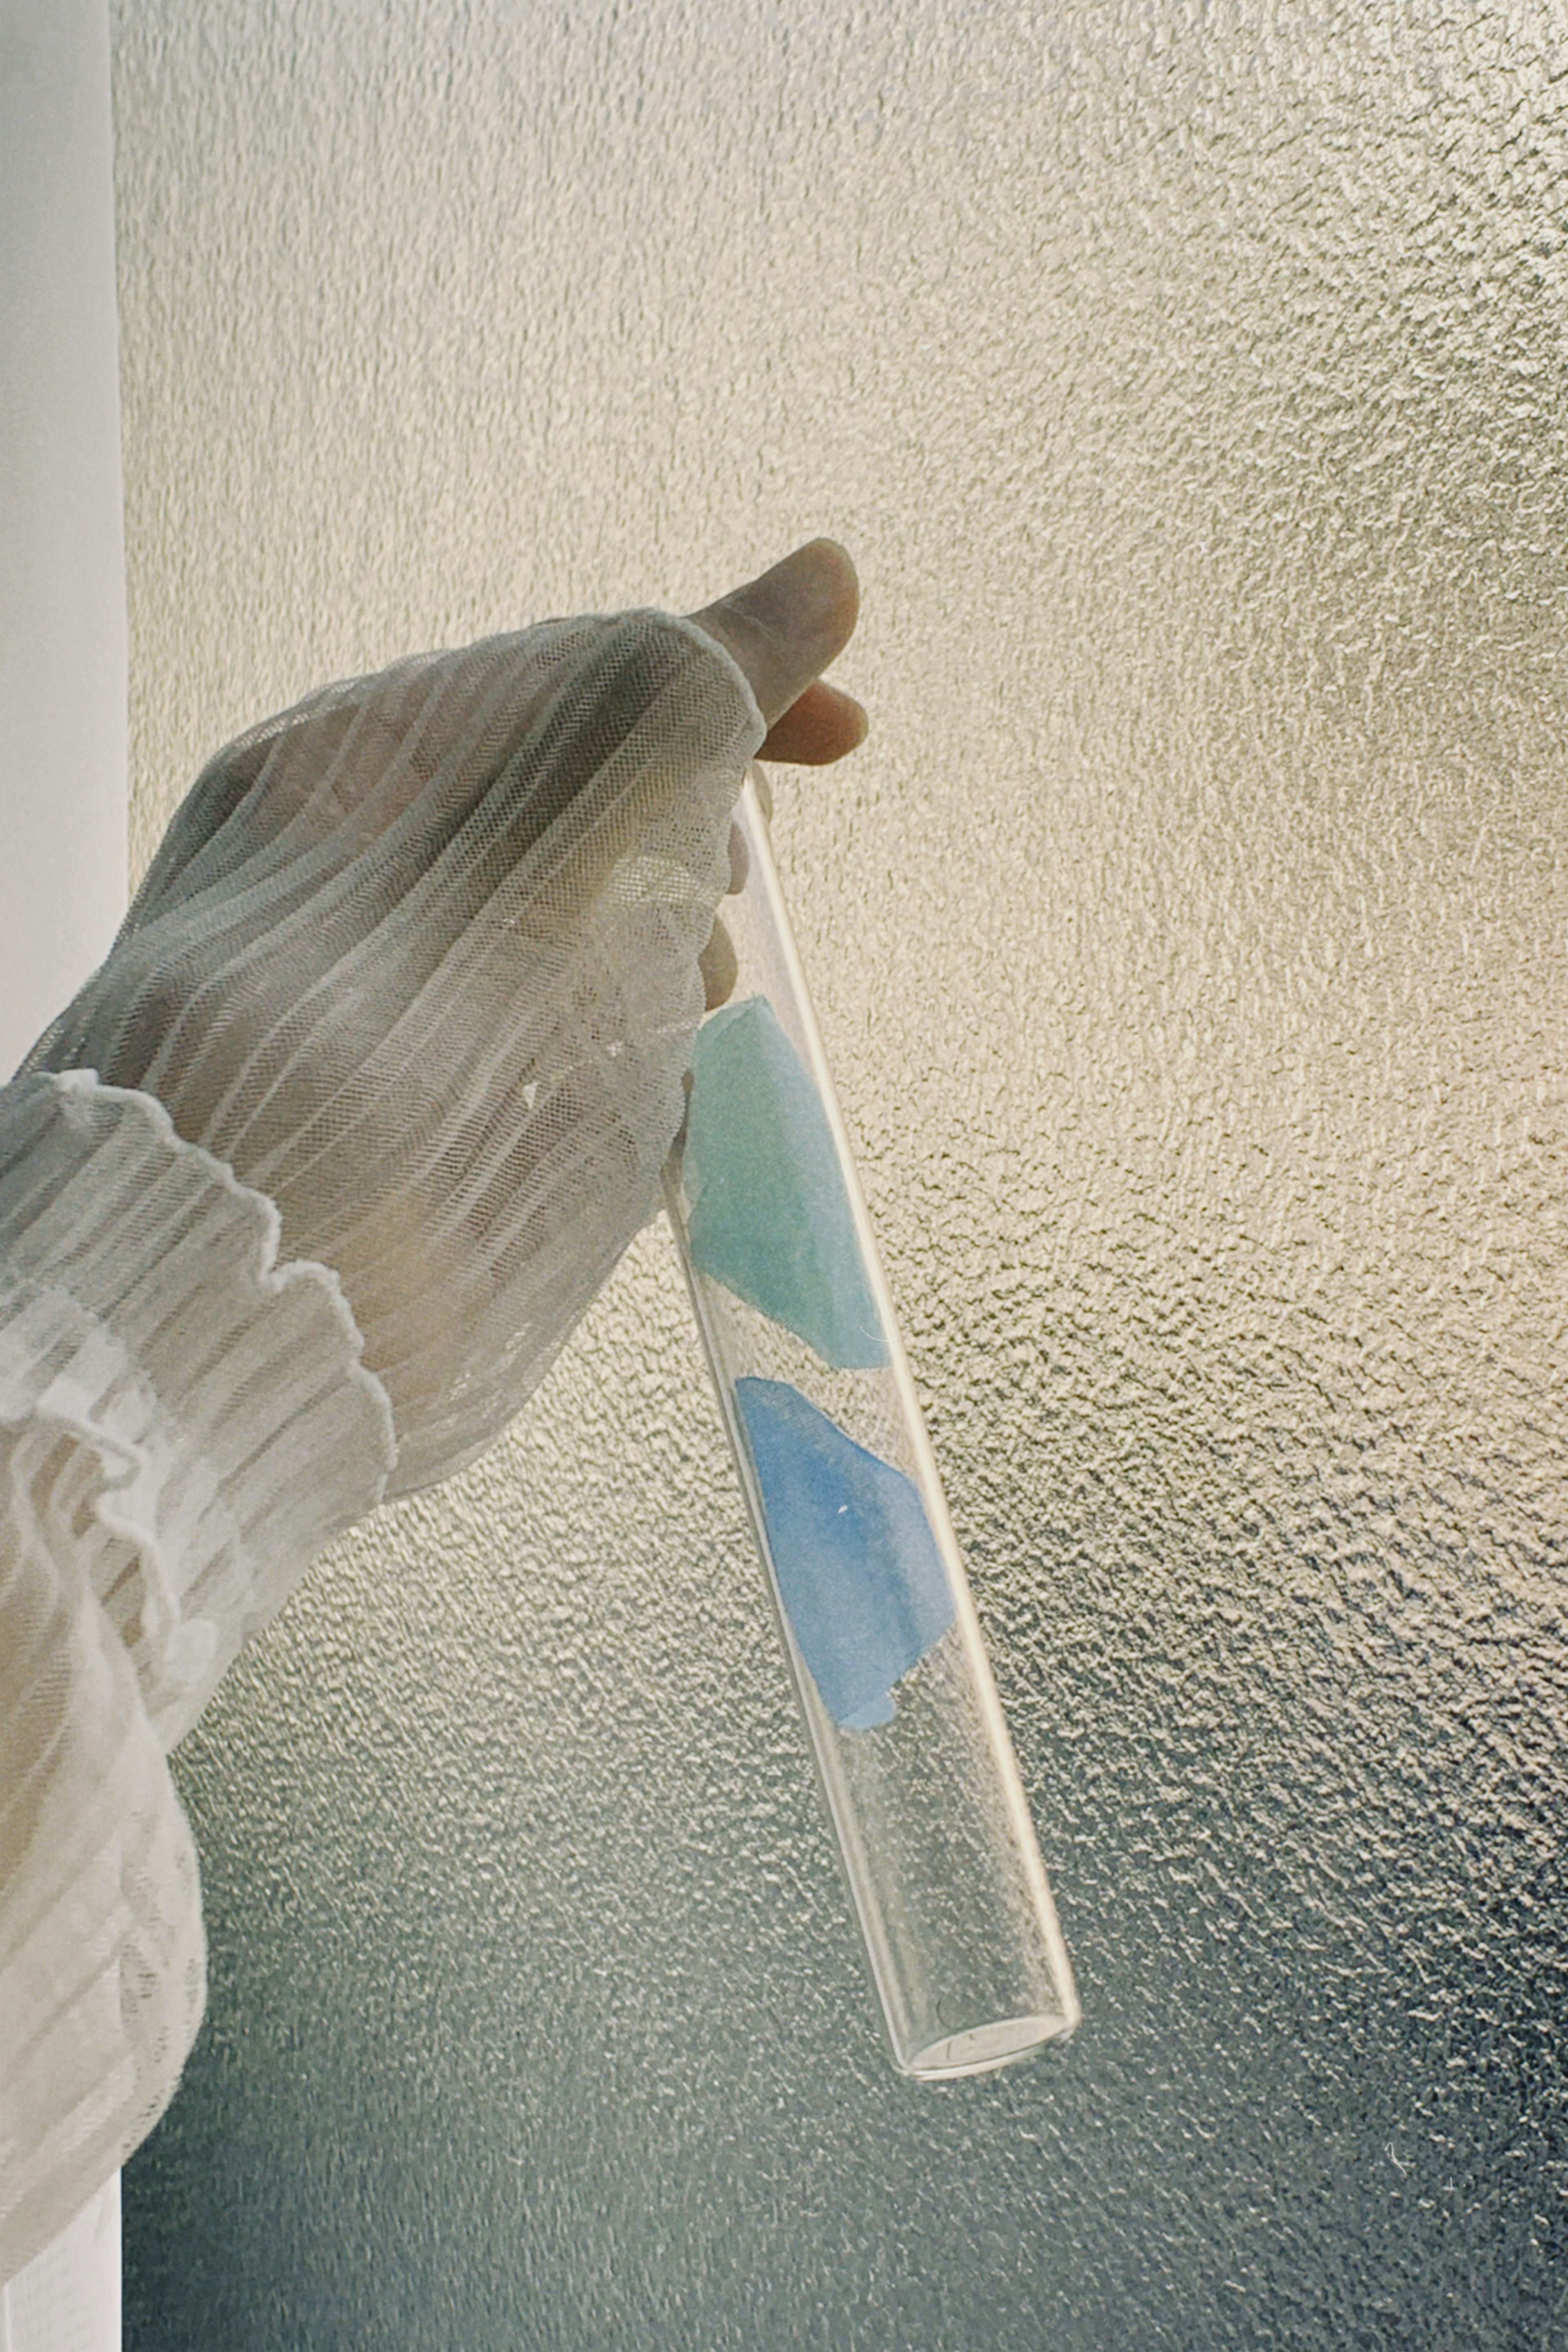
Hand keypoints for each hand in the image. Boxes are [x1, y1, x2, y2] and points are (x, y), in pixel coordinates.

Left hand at [27, 545, 867, 1491]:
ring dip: (676, 966)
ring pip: (609, 953)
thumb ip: (687, 691)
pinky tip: (662, 1092)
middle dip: (695, 841)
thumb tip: (825, 573)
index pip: (571, 686)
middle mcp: (386, 887)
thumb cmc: (365, 1018)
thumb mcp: (545, 806)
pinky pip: (600, 1075)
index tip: (845, 733)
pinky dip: (652, 1077)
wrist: (241, 1285)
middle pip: (598, 819)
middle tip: (726, 885)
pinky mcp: (468, 1140)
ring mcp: (427, 1020)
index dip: (721, 691)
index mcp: (362, 770)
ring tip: (680, 1003)